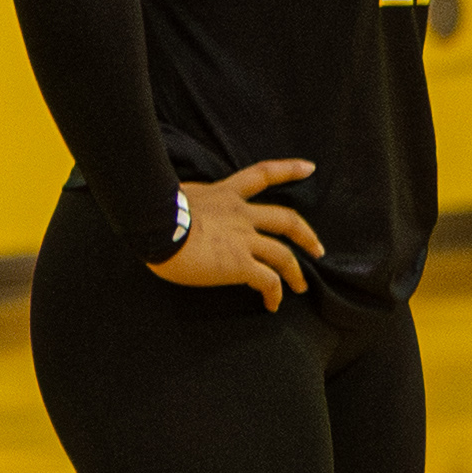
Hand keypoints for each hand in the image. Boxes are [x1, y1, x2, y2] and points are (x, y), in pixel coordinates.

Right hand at [155, 157, 325, 308]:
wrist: (156, 225)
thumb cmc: (154, 212)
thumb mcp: (177, 196)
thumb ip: (190, 202)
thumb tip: (178, 207)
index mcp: (225, 195)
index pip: (262, 175)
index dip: (288, 170)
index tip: (310, 168)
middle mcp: (241, 215)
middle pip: (286, 220)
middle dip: (306, 235)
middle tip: (317, 249)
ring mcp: (244, 240)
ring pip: (284, 255)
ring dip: (296, 272)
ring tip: (301, 286)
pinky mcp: (241, 264)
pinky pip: (268, 281)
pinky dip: (275, 293)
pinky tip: (273, 304)